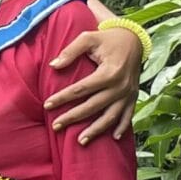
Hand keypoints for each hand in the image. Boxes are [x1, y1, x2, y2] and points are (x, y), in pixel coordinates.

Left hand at [48, 23, 140, 143]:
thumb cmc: (107, 38)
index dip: (62, 98)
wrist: (134, 39)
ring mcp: (128, 93)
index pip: (81, 89)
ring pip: (110, 116)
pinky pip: (128, 115)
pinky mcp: (134, 96)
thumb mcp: (88, 38)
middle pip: (92, 106)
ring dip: (96, 130)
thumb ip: (70, 51)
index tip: (47, 105)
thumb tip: (53, 66)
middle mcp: (120, 86)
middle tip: (56, 126)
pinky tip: (113, 138)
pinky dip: (122, 127)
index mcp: (108, 72)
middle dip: (73, 117)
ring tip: (80, 141)